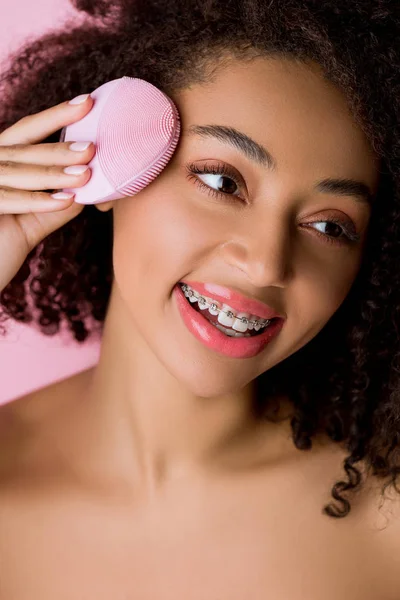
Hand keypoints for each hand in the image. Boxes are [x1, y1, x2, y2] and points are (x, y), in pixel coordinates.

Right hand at [0, 94, 94, 291]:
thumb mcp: (29, 223)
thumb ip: (53, 205)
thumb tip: (87, 191)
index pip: (26, 132)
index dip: (55, 117)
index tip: (87, 103)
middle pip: (22, 147)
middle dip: (58, 147)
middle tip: (92, 146)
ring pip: (16, 172)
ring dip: (53, 173)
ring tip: (85, 174)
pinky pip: (8, 199)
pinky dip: (38, 200)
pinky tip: (66, 200)